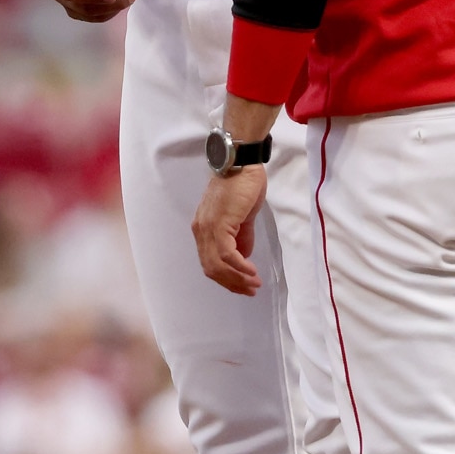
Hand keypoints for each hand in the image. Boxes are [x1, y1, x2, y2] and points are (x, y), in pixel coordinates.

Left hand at [193, 162, 269, 295]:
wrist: (241, 163)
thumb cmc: (243, 184)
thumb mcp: (242, 216)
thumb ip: (242, 236)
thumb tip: (244, 256)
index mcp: (204, 228)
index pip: (210, 263)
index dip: (226, 278)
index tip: (243, 286)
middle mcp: (201, 230)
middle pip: (212, 269)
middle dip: (232, 284)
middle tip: (250, 290)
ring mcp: (208, 228)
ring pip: (217, 265)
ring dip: (237, 279)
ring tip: (253, 284)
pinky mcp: (219, 224)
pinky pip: (227, 255)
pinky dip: (239, 267)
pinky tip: (251, 271)